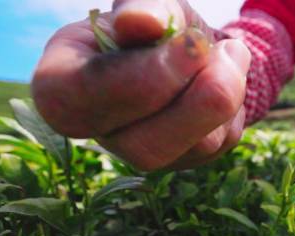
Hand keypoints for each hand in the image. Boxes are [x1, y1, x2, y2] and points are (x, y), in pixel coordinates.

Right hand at [31, 0, 250, 170]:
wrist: (187, 45)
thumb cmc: (154, 22)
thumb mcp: (148, 3)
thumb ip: (143, 7)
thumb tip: (140, 22)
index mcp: (61, 85)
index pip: (83, 100)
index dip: (144, 77)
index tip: (192, 42)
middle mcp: (98, 131)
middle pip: (144, 147)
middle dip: (198, 101)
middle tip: (228, 52)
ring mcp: (140, 152)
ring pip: (194, 150)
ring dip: (226, 95)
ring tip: (230, 52)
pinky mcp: (183, 161)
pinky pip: (219, 145)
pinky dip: (234, 107)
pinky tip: (225, 77)